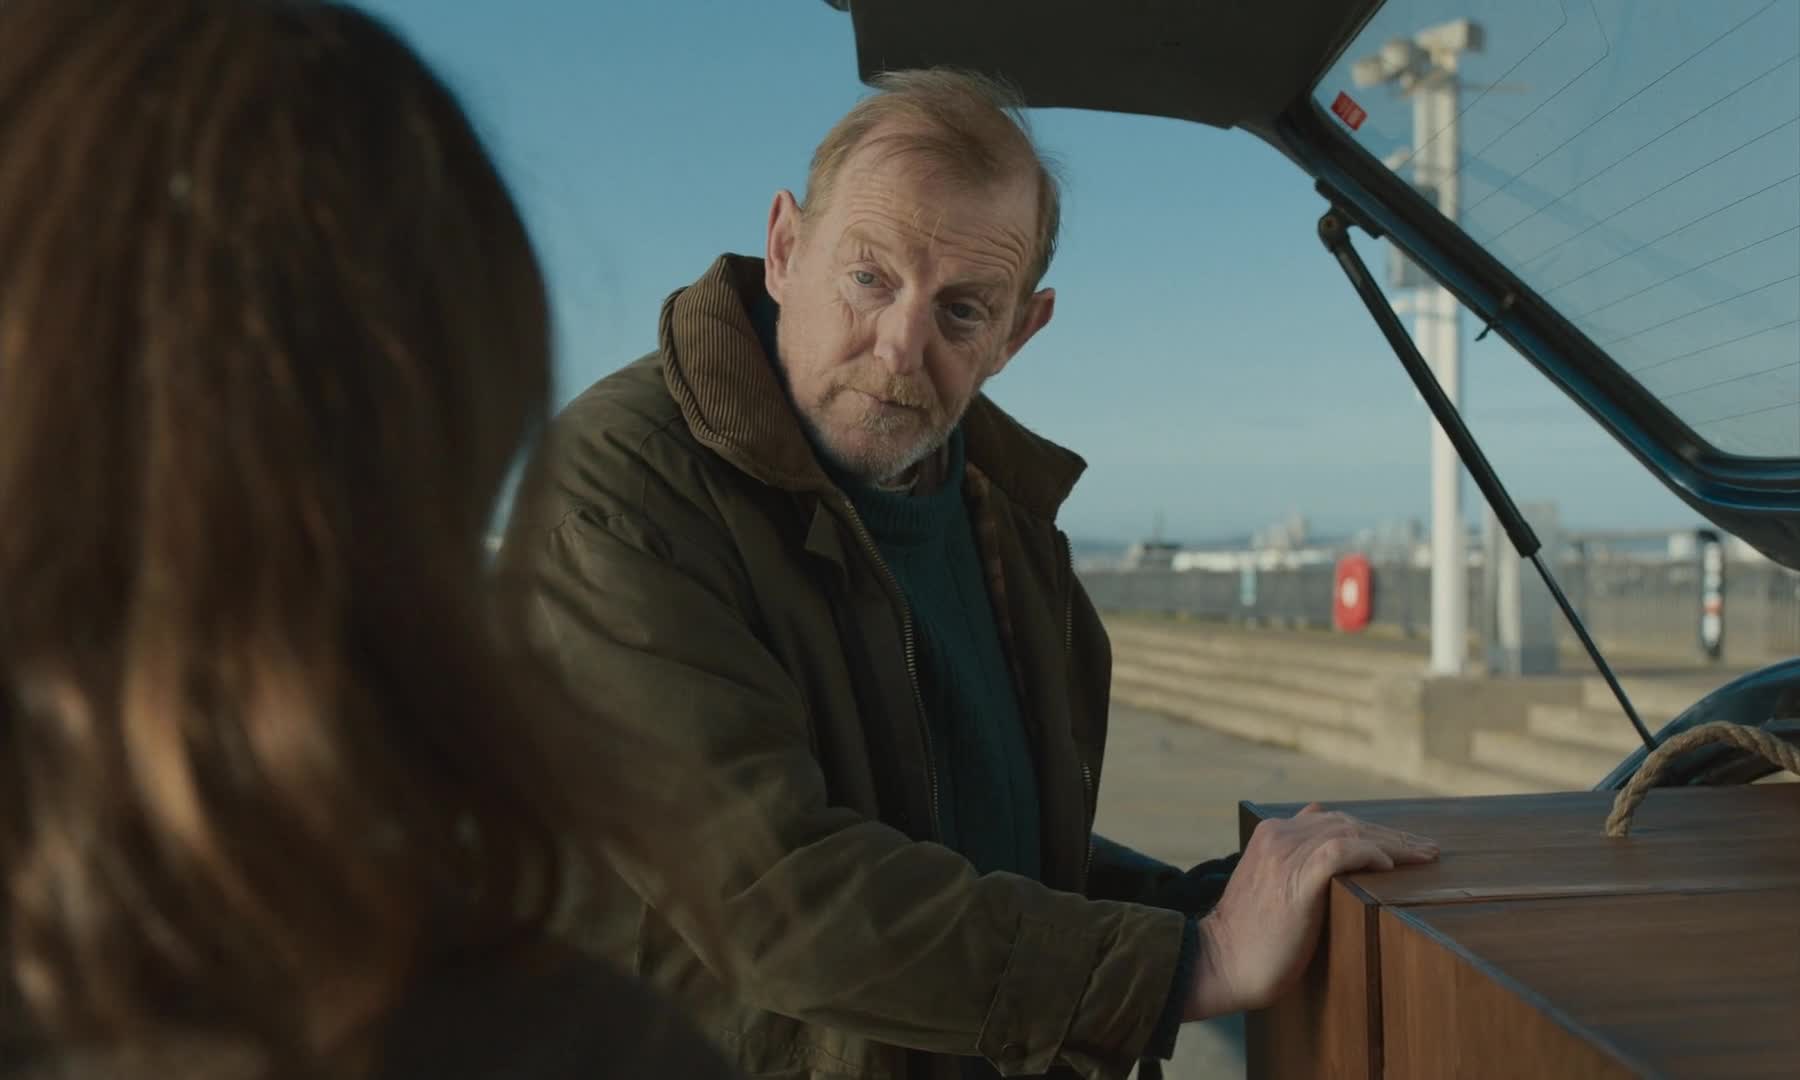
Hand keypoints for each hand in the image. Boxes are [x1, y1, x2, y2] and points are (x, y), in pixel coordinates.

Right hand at [1182, 803, 1437, 1019]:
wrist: (1219, 963)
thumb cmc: (1249, 936)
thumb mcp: (1268, 886)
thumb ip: (1293, 865)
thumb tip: (1333, 858)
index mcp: (1272, 832)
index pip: (1333, 819)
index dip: (1372, 830)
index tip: (1403, 845)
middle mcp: (1279, 835)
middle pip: (1349, 822)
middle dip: (1392, 835)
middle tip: (1426, 849)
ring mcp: (1287, 855)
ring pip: (1352, 833)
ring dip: (1393, 844)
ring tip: (1423, 857)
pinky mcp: (1297, 880)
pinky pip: (1341, 852)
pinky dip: (1368, 854)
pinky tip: (1388, 868)